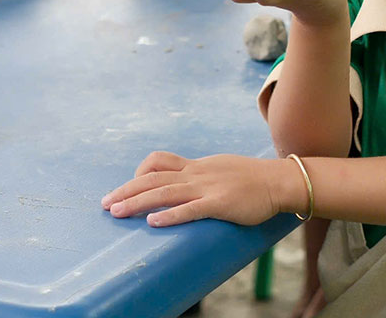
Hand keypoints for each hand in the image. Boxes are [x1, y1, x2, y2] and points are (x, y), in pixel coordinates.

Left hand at [102, 150, 298, 226]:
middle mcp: (197, 173)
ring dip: (137, 202)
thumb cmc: (252, 179)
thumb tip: (186, 184)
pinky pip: (190, 209)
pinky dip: (170, 215)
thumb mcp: (221, 169)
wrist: (279, 181)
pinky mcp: (220, 203)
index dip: (138, 174)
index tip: (126, 188)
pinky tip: (153, 222)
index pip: (159, 162)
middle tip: (106, 204)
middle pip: (153, 178)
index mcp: (197, 166)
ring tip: (117, 212)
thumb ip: (202, 176)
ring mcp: (207, 187)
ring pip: (164, 192)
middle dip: (126, 191)